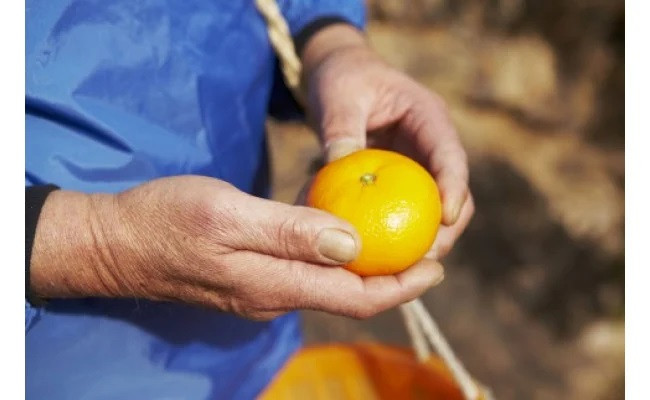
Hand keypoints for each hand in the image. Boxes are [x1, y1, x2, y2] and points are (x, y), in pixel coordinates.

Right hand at [30, 176, 443, 319]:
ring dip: (365, 265)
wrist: (114, 242)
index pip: (355, 295)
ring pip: (327, 283)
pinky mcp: (248, 277)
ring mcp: (260, 289)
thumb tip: (353, 245)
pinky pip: (304, 271)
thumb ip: (290, 232)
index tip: (436, 264)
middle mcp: (273, 295)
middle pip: (348, 294)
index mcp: (274, 284)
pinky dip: (332, 254)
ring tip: (396, 235)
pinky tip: (341, 229)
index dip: (401, 284)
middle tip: (427, 245)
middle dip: (393, 276)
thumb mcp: (228, 215)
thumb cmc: (166, 220)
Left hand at [302, 25, 474, 260]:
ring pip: (435, 210)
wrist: (341, 76)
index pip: (450, 155)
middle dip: (445, 228)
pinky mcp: (403, 184)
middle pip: (454, 192)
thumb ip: (340, 128)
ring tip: (401, 268)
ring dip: (424, 240)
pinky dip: (398, 233)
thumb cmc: (342, 79)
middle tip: (421, 258)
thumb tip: (339, 167)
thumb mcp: (337, 96)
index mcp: (428, 117)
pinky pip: (408, 212)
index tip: (448, 218)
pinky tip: (378, 257)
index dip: (455, 187)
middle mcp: (432, 146)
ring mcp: (420, 167)